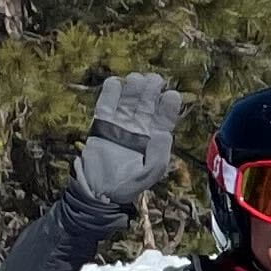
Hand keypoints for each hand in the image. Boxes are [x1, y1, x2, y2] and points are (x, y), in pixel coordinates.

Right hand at [75, 72, 182, 206]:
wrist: (99, 189)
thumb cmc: (128, 184)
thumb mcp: (149, 174)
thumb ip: (159, 156)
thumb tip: (164, 134)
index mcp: (155, 136)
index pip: (165, 116)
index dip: (169, 105)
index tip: (171, 95)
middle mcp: (140, 126)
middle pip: (147, 102)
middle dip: (151, 89)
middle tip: (154, 80)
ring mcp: (121, 122)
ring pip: (129, 98)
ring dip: (134, 86)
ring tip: (136, 80)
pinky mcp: (102, 122)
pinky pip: (107, 102)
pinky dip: (111, 91)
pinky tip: (116, 84)